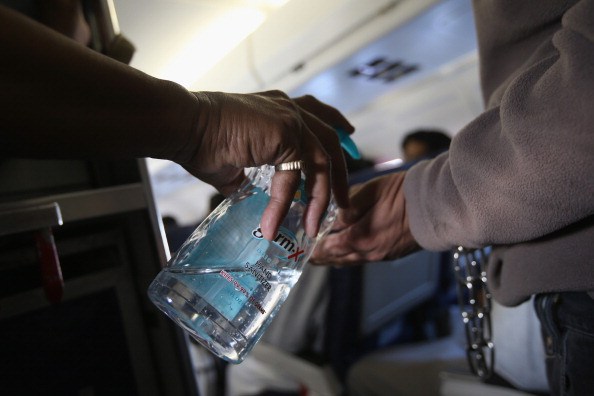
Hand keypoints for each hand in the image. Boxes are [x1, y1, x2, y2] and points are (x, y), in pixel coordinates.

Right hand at [177, 90, 353, 239]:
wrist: (185, 126)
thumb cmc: (201, 141)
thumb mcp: (234, 161)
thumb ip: (250, 176)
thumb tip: (250, 197)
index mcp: (279, 109)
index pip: (317, 114)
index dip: (336, 124)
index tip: (349, 135)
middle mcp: (289, 110)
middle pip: (329, 140)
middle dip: (340, 172)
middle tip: (343, 201)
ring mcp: (290, 121)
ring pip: (320, 162)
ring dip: (320, 198)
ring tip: (313, 226)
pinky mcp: (285, 136)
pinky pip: (293, 178)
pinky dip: (284, 206)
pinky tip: (272, 226)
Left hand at [310, 172, 420, 265]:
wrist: (439, 205)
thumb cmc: (404, 193)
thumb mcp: (371, 192)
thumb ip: (348, 207)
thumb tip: (333, 219)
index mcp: (360, 238)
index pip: (327, 249)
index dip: (312, 249)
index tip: (299, 248)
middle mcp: (368, 253)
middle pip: (337, 260)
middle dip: (320, 257)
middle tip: (305, 254)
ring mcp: (381, 256)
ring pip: (350, 261)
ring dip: (334, 258)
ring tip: (322, 254)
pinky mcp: (391, 254)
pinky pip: (363, 259)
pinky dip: (349, 256)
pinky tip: (346, 249)